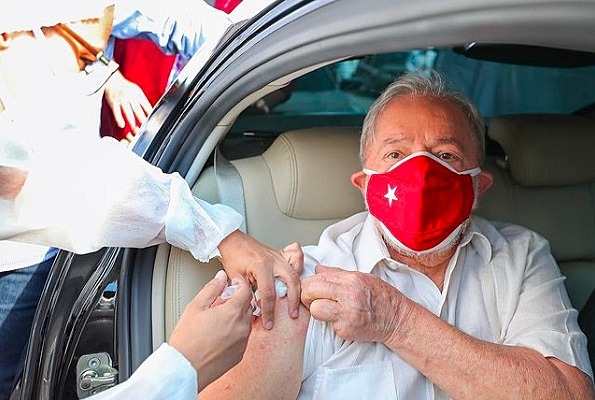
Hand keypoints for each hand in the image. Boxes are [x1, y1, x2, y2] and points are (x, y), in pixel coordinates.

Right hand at [103, 71, 152, 143]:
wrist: (113, 80)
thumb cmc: (126, 87)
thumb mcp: (138, 91)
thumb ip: (143, 101)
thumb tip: (150, 112)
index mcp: (138, 94)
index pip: (146, 106)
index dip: (149, 114)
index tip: (152, 121)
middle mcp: (130, 97)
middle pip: (138, 110)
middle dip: (142, 119)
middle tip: (144, 127)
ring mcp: (122, 100)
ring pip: (127, 112)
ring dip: (132, 121)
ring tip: (135, 128)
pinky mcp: (114, 102)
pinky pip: (116, 112)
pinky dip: (119, 119)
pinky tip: (122, 125)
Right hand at [168, 270, 253, 390]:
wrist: (185, 369)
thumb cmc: (187, 341)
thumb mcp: (196, 307)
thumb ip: (212, 289)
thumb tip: (221, 277)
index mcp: (233, 313)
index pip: (246, 290)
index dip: (239, 283)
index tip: (232, 283)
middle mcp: (242, 327)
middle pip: (248, 305)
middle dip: (238, 299)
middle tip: (222, 300)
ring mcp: (243, 342)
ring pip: (247, 321)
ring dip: (237, 315)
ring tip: (218, 318)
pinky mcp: (239, 354)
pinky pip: (243, 336)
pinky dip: (236, 330)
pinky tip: (220, 333)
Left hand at [217, 230, 301, 329]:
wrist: (232, 240)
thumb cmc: (232, 256)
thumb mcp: (235, 277)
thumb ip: (245, 293)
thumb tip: (253, 308)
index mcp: (260, 266)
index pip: (268, 293)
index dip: (269, 311)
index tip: (268, 322)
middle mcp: (273, 260)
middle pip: (291, 282)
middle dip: (293, 301)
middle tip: (292, 314)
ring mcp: (278, 257)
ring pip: (296, 273)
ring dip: (298, 289)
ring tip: (297, 303)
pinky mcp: (280, 255)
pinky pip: (296, 261)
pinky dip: (299, 270)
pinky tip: (297, 282)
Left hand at [301, 264, 408, 342]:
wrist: (397, 320)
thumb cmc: (381, 297)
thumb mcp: (362, 277)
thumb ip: (337, 274)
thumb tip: (318, 269)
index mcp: (352, 280)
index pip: (317, 278)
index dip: (309, 283)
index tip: (311, 288)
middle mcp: (349, 296)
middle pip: (310, 291)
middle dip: (307, 295)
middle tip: (312, 299)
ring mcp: (347, 315)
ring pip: (315, 310)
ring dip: (316, 310)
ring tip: (326, 309)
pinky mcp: (347, 331)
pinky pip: (328, 325)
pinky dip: (331, 322)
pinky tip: (342, 319)